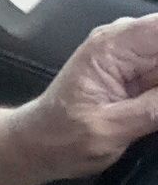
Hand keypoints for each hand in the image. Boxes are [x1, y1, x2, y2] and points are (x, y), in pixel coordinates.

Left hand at [13, 14, 157, 181]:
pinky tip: (154, 108)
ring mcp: (132, 53)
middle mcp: (123, 40)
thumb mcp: (111, 129)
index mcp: (112, 45)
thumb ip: (156, 109)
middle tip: (155, 102)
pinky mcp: (138, 70)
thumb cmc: (62, 138)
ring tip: (147, 109)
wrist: (38, 144)